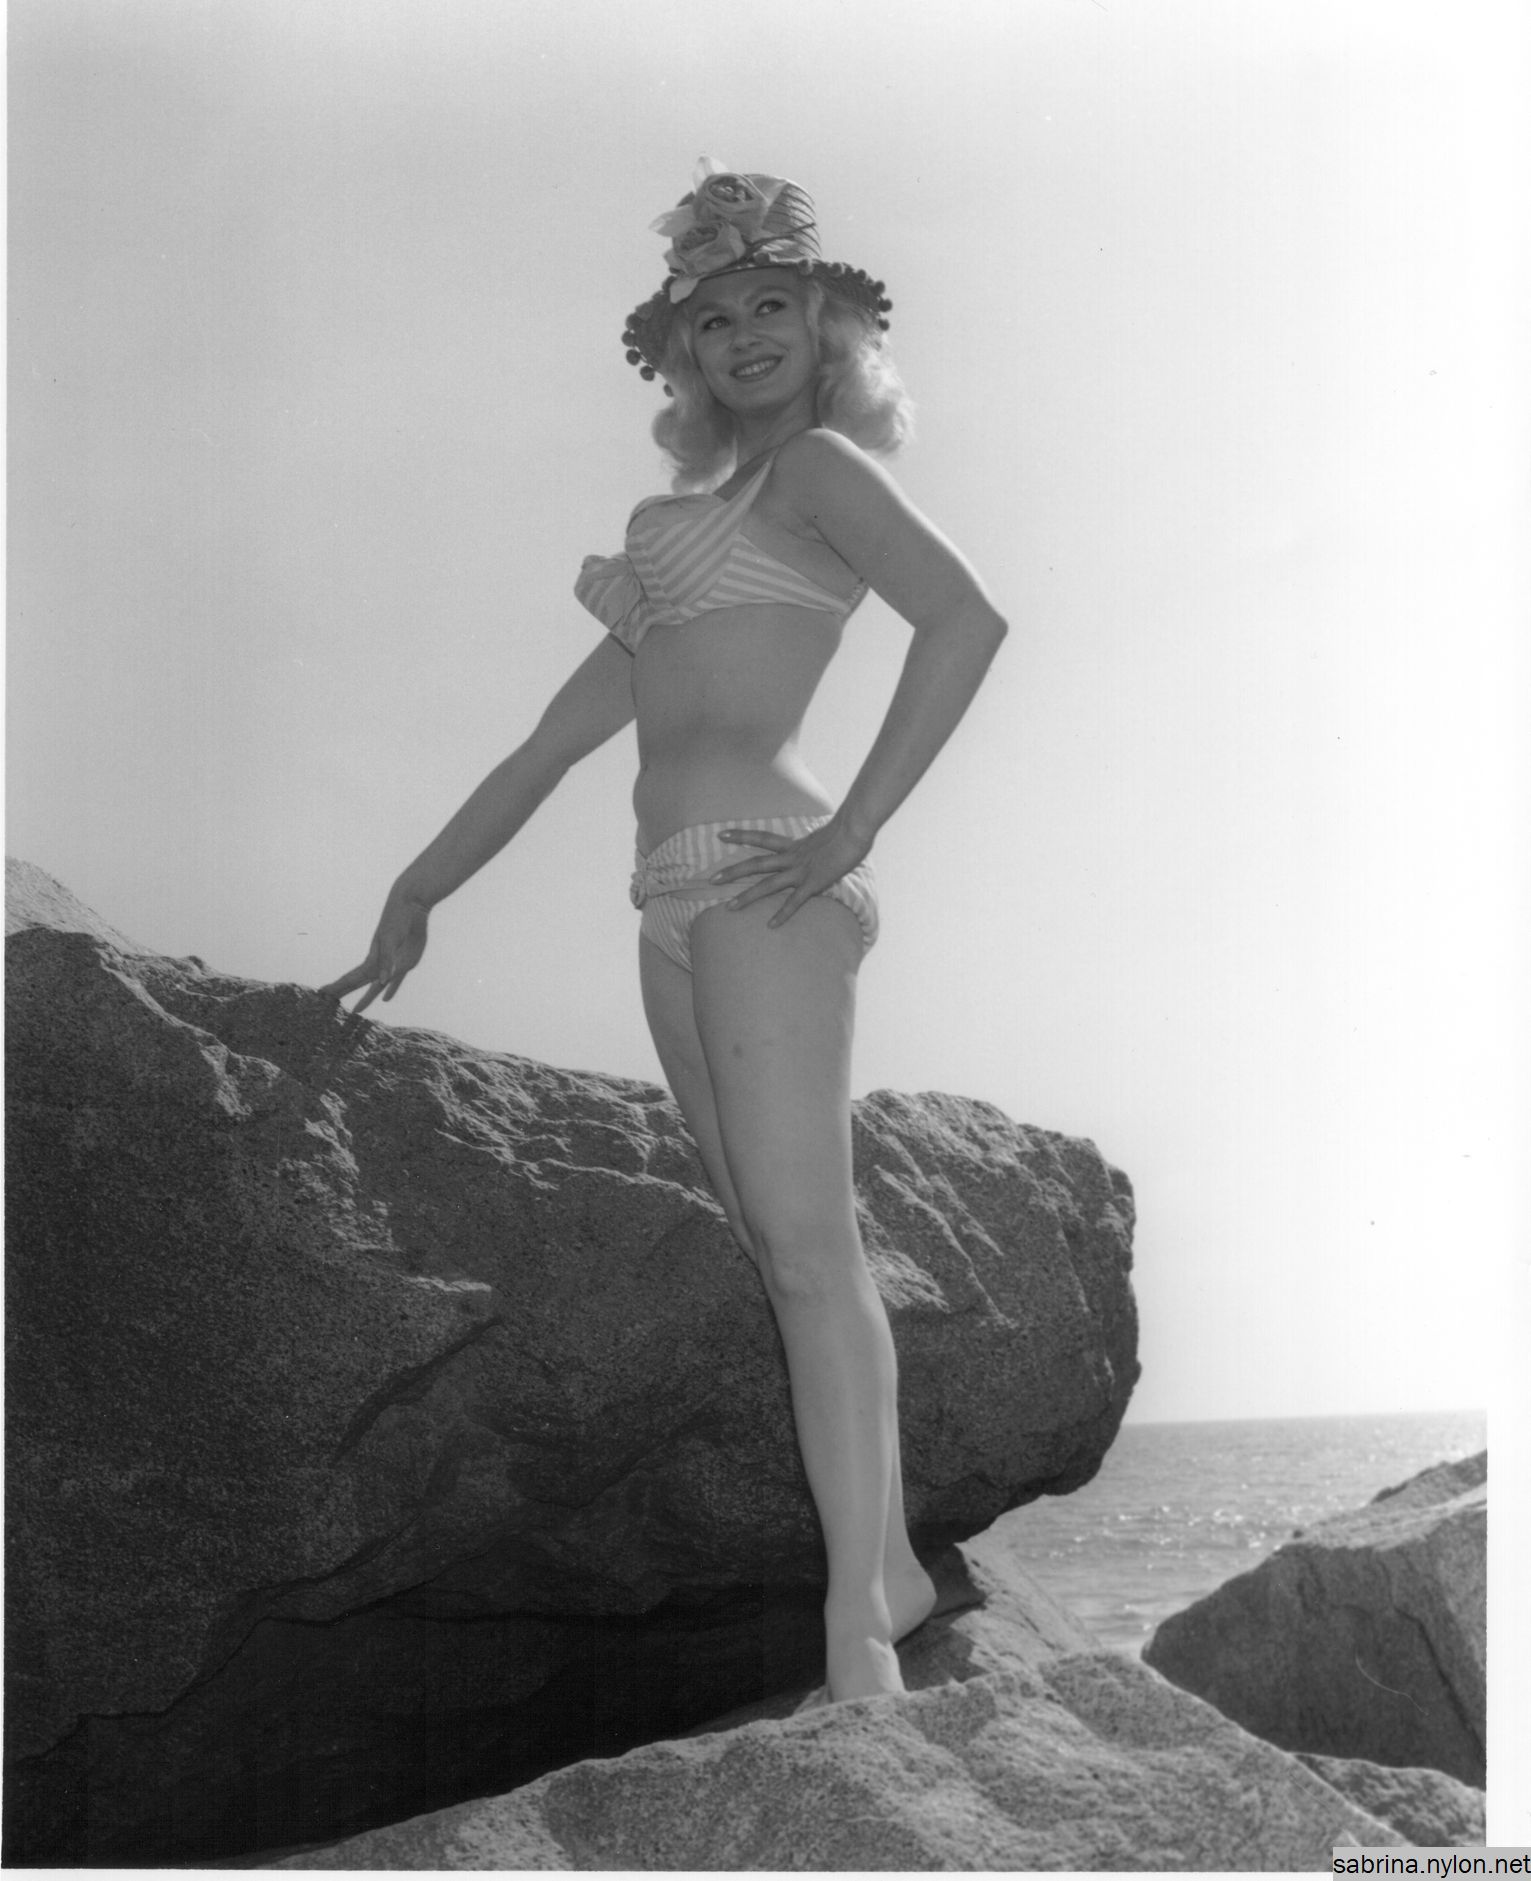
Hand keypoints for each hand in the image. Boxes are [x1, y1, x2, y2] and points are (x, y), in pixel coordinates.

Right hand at [320, 889, 429, 1015]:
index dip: (337, 987)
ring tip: (355, 1010)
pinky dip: (391, 990)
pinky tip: (386, 999)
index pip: (351, 978)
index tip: (322, 995)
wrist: (411, 904)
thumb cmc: (398, 919)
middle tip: (328, 1002)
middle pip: (358, 982)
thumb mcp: (392, 940)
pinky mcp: (407, 962)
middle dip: (343, 992)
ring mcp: (392, 963)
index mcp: (372, 959)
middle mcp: (379, 963)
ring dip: (366, 998)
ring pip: (375, 986)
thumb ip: (387, 960)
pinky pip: (396, 981)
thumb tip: (381, 982)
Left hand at [711, 819, 870, 928]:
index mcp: (793, 845)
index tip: (720, 835)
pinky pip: (794, 902)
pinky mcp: (814, 883)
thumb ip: (812, 846)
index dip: (740, 835)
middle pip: (756, 864)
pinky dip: (782, 914)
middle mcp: (791, 857)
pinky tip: (770, 925)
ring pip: (768, 885)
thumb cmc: (846, 832)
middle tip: (711, 879)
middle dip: (733, 872)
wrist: (856, 830)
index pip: (761, 837)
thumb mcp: (823, 838)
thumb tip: (814, 850)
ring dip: (747, 896)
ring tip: (729, 907)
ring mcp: (801, 871)